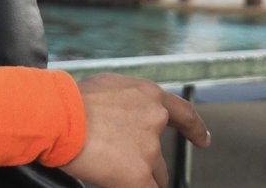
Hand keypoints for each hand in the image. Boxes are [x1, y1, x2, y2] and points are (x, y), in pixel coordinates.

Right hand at [61, 73, 210, 187]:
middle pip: (161, 155)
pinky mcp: (139, 175)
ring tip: (107, 167)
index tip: (204, 140)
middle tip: (118, 162)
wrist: (61, 117)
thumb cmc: (74, 101)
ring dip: (136, 177)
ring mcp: (149, 149)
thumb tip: (124, 110)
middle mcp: (155, 119)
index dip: (195, 129)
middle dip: (146, 163)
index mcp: (150, 95)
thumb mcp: (109, 87)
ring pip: (153, 176)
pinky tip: (122, 183)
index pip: (183, 113)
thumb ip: (126, 100)